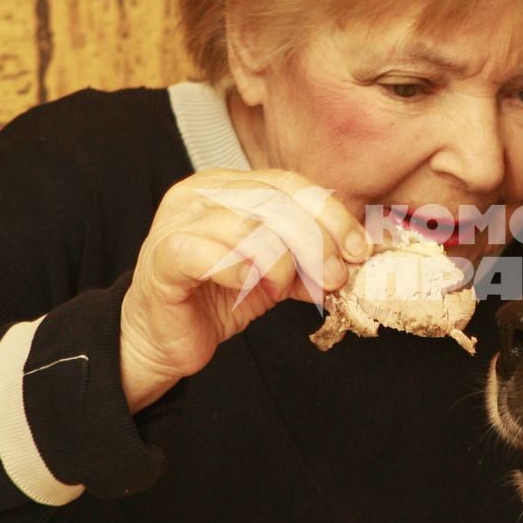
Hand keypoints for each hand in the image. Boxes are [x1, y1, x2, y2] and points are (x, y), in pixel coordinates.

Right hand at [119, 169, 369, 410]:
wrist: (165, 338)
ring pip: (248, 227)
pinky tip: (253, 290)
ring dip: (280, 264)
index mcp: (229, 185)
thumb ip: (308, 260)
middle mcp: (201, 191)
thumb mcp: (276, 275)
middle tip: (334, 278)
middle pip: (275, 202)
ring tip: (283, 289)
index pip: (290, 184)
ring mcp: (178, 220)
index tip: (359, 249)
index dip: (330, 215)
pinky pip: (212, 256)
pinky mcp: (164, 256)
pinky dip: (243, 274)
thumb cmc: (217, 298)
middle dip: (315, 243)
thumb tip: (354, 258)